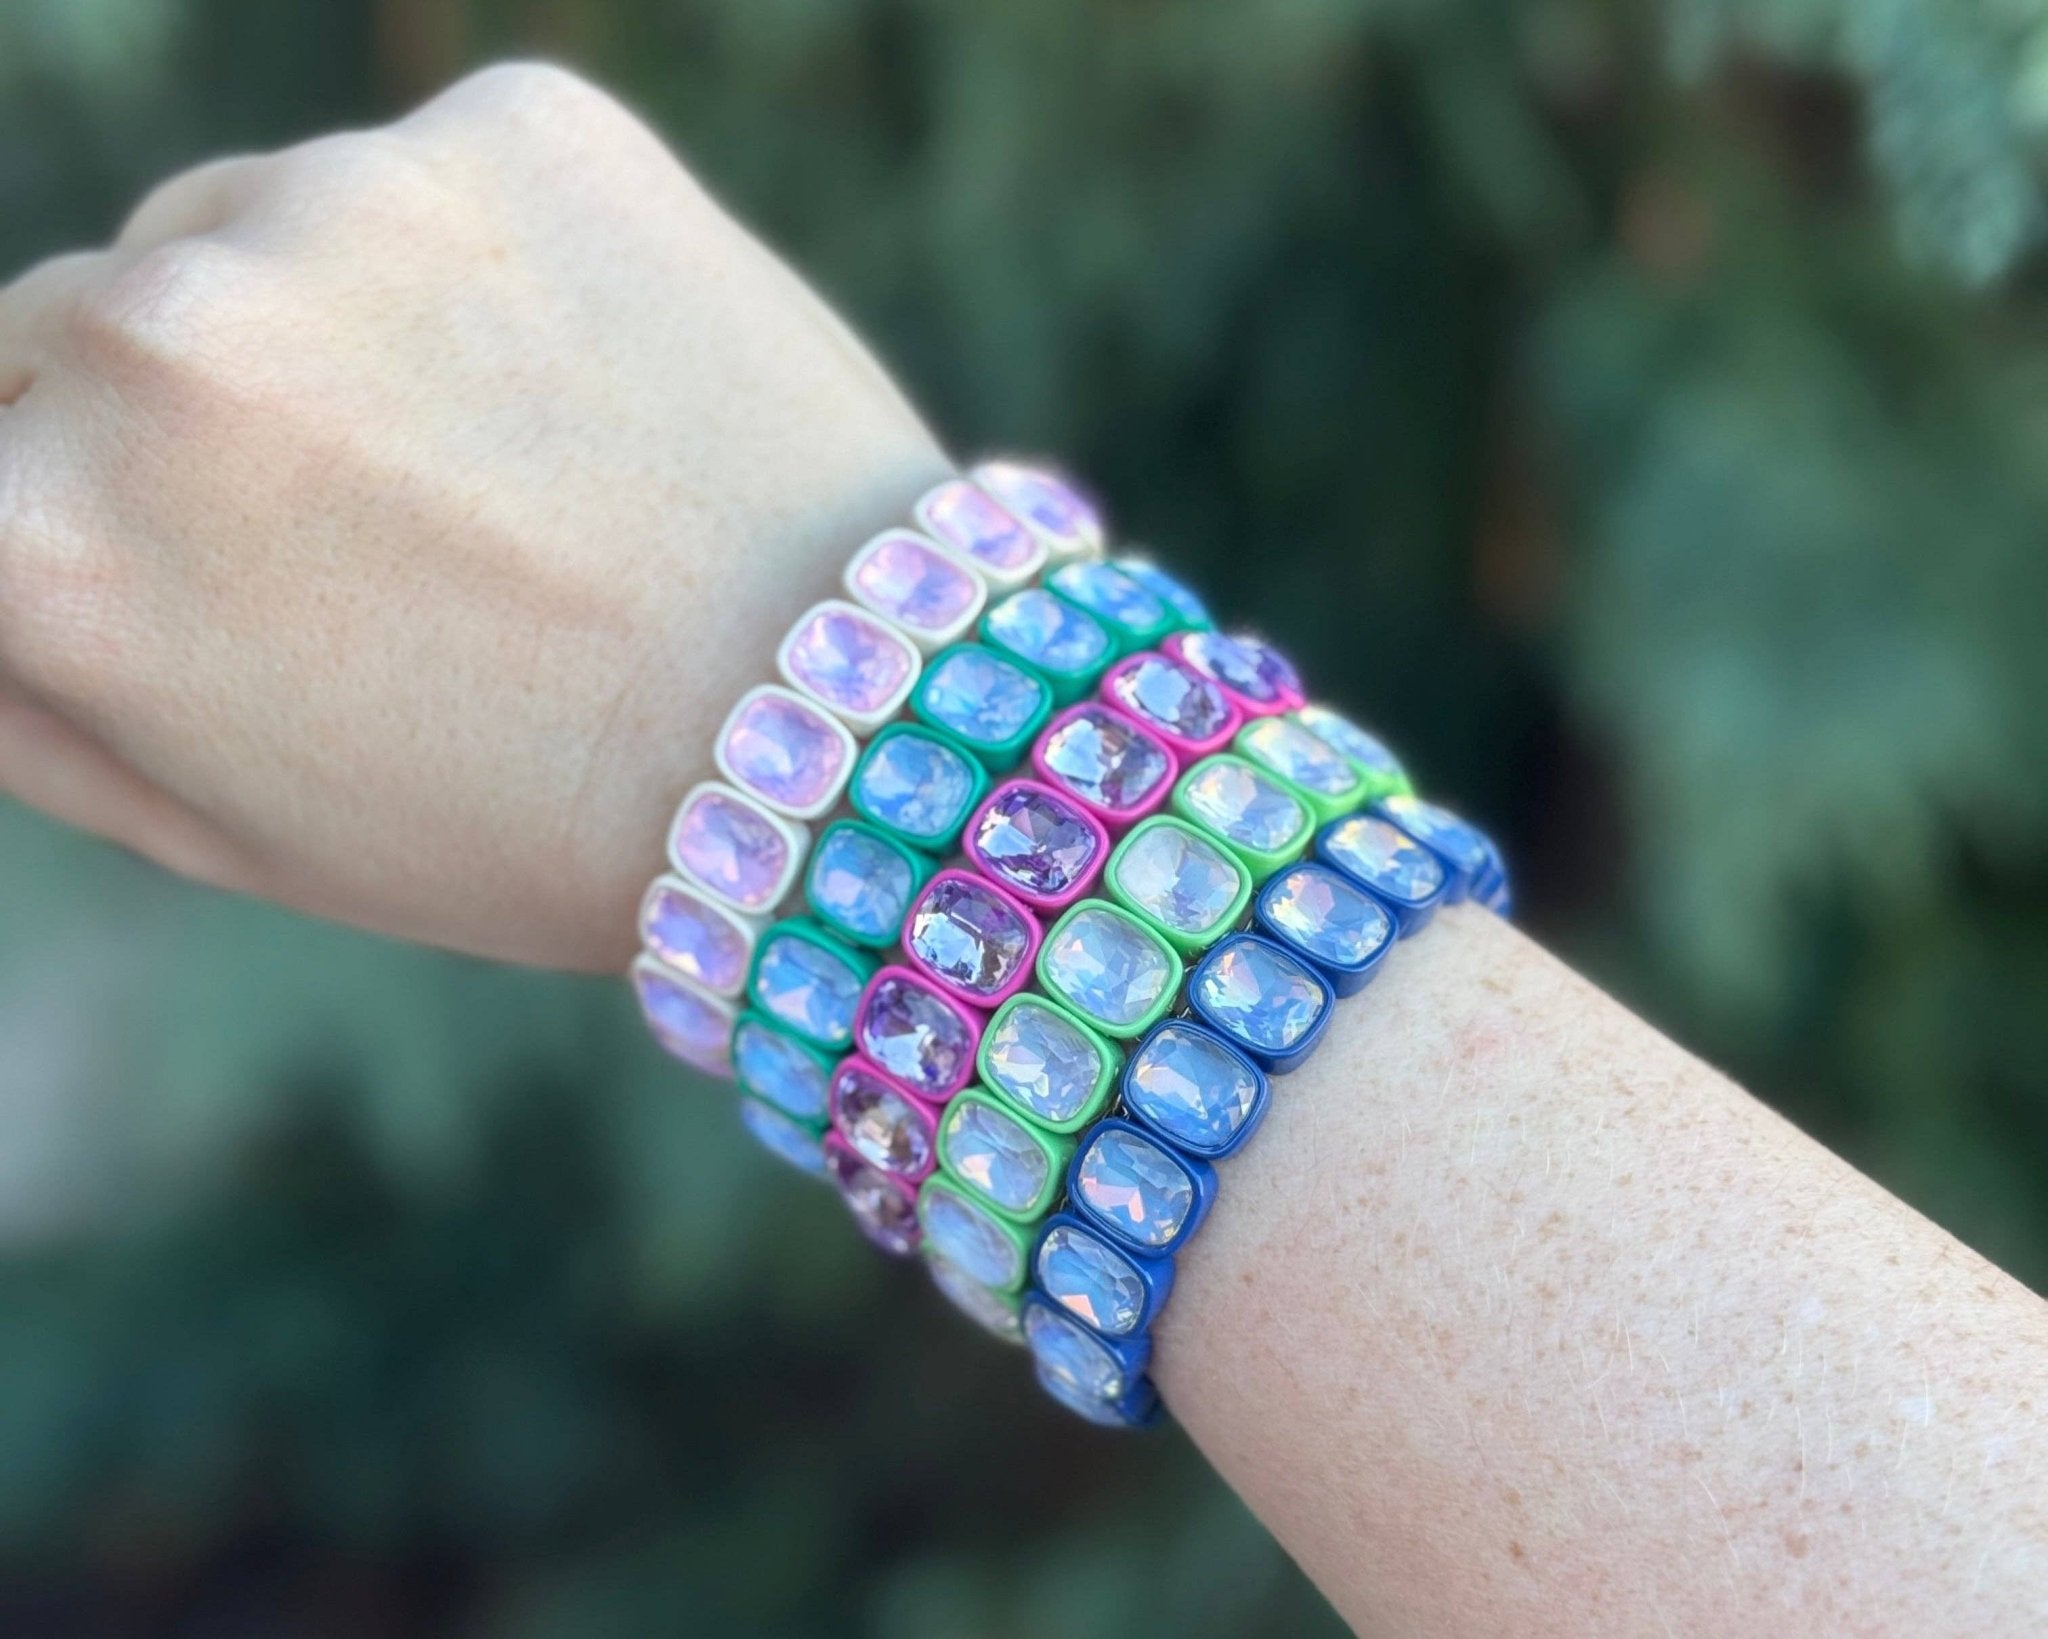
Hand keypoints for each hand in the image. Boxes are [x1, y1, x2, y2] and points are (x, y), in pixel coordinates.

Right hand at [0, 63, 948, 969]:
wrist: (845, 730)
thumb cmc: (530, 816)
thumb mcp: (232, 817)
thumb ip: (26, 686)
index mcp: (42, 538)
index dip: (92, 512)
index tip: (214, 560)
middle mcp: (159, 339)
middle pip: (79, 324)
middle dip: (187, 419)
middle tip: (374, 530)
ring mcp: (344, 206)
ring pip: (245, 229)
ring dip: (324, 323)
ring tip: (500, 468)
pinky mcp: (520, 129)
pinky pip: (431, 178)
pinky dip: (485, 263)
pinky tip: (592, 390)